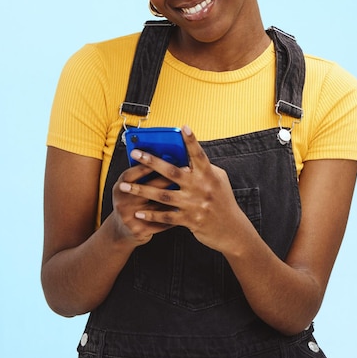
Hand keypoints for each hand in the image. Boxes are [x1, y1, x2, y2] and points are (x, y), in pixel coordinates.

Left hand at [120, 126, 247, 253]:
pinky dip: (151, 215)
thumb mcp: (219, 180)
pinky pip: (166, 217)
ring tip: (124, 187)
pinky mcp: (189, 220)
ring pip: (162, 195)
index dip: (192, 141)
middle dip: (151, 162)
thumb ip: (204, 168)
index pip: (199, 154)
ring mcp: (194, 204)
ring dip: (141, 191)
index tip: (183, 127)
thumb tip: (185, 156)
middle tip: (136, 153)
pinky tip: (138, 212)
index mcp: (209, 174)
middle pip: (172, 172)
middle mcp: (200, 187)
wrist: (232, 230)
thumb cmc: (223, 201)